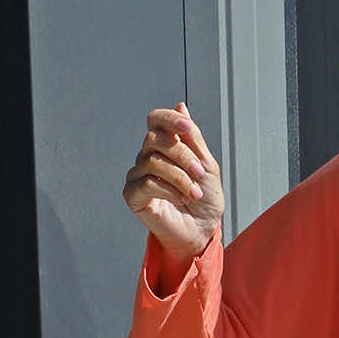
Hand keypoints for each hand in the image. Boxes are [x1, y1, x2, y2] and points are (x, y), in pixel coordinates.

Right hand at [122, 101, 224, 260]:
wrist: (201, 231)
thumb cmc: (205, 200)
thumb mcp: (206, 165)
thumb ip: (193, 138)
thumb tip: (180, 106)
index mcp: (165, 146)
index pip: (156, 120)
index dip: (169, 119)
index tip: (187, 127)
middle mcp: (148, 156)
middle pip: (155, 140)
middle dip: (183, 156)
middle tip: (200, 174)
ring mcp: (138, 175)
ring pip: (152, 162)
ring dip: (179, 178)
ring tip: (193, 194)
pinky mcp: (132, 195)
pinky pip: (146, 183)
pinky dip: (168, 191)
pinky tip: (180, 200)